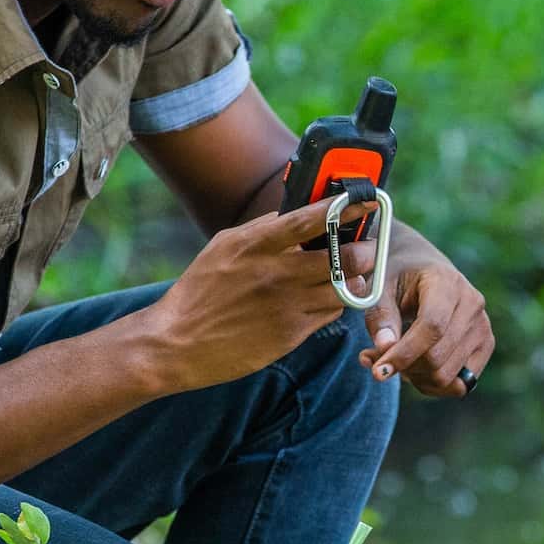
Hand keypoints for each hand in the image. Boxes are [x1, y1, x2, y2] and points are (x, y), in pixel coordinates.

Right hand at [142, 198, 363, 391]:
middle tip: (366, 251)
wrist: (176, 343)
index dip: (345, 208)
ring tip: (351, 278)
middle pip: (344, 258)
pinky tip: (326, 301)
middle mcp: (276, 273)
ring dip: (355, 283)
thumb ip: (260, 229)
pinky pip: (330, 315)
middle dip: (365, 252)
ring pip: (345, 289)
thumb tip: (294, 214)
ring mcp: (286, 305)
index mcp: (256, 245)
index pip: (311, 219)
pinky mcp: (291, 335)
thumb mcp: (223, 247)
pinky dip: (335, 305)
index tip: (367, 201)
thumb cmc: (200, 291)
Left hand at [357, 227, 491, 397]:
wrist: (425, 271)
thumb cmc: (399, 279)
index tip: (379, 369)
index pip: (432, 326)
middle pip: (437, 356)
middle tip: (380, 361)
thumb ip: (380, 318)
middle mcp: (472, 303)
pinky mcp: (485, 345)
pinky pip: (460, 385)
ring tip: (398, 362)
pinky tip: (417, 370)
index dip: (404, 353)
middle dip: (404, 367)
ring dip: (415, 378)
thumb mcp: (381, 290)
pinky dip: (433, 385)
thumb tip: (384, 349)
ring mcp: (483, 326)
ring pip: (446, 376)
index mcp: (446, 282)